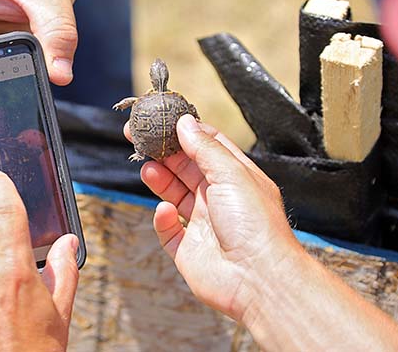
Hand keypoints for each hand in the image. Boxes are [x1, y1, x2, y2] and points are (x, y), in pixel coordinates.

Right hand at [126, 114, 303, 320]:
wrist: (258, 279)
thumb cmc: (256, 227)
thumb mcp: (232, 174)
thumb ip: (205, 148)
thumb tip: (185, 123)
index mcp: (235, 177)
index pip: (208, 146)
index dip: (184, 131)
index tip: (162, 119)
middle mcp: (219, 198)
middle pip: (185, 167)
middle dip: (163, 152)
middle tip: (139, 138)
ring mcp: (203, 223)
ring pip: (174, 194)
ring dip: (159, 180)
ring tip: (147, 168)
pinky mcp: (189, 249)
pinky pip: (168, 230)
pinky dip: (162, 219)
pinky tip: (164, 211)